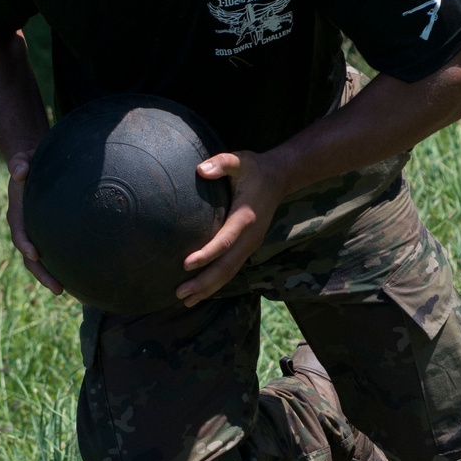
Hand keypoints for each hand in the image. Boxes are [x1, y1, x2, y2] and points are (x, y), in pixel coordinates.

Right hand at [6, 154, 63, 295]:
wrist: (33, 167)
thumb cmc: (31, 162)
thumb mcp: (23, 158)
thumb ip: (19, 162)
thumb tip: (19, 171)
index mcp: (18, 212)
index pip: (19, 232)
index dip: (25, 244)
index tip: (35, 254)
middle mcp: (24, 227)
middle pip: (30, 258)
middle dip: (42, 274)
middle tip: (58, 289)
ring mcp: (35, 234)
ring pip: (40, 262)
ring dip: (50, 277)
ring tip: (66, 292)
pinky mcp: (47, 235)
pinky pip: (52, 254)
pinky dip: (60, 267)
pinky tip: (78, 277)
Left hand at [176, 150, 284, 306]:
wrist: (279, 178)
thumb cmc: (253, 168)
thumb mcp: (239, 160)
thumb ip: (222, 163)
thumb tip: (202, 170)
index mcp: (245, 218)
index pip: (225, 241)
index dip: (206, 254)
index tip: (185, 264)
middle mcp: (250, 236)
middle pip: (227, 266)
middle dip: (204, 282)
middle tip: (180, 294)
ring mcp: (251, 244)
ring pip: (230, 272)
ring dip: (208, 288)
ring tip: (186, 300)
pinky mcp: (248, 246)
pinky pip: (232, 268)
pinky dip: (216, 282)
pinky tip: (201, 291)